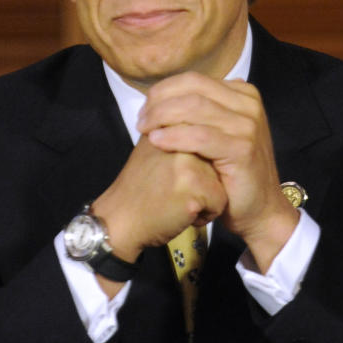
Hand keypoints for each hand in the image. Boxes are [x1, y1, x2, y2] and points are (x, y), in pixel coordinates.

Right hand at [91, 135, 226, 266]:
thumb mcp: (153, 147)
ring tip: (176, 199)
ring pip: (222, 181)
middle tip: (173, 188)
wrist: (120, 220)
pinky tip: (180, 213)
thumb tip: (199, 122)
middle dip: (203, 178)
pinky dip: (205, 214)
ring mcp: (190, 162)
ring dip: (205, 196)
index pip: (205, 138)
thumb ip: (174, 131)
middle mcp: (182, 138)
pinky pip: (220, 203)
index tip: (174, 175)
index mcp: (172, 126)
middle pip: (216, 159)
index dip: (196, 164)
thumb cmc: (140, 187)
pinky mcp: (195, 187)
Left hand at [136, 73, 298, 273]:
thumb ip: (199, 113)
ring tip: (144, 129)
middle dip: (160, 101)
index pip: (194, 80)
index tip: (144, 109)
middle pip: (193, 89)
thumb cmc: (230, 174)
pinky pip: (200, 136)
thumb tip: (160, 97)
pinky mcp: (243, 148)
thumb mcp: (217, 134)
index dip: (164, 90)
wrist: (259, 211)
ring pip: (195, 107)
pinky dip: (174, 136)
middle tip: (141, 120)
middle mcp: (249, 104)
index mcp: (243, 94)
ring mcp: (248, 125)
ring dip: (162, 116)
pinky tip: (156, 141)